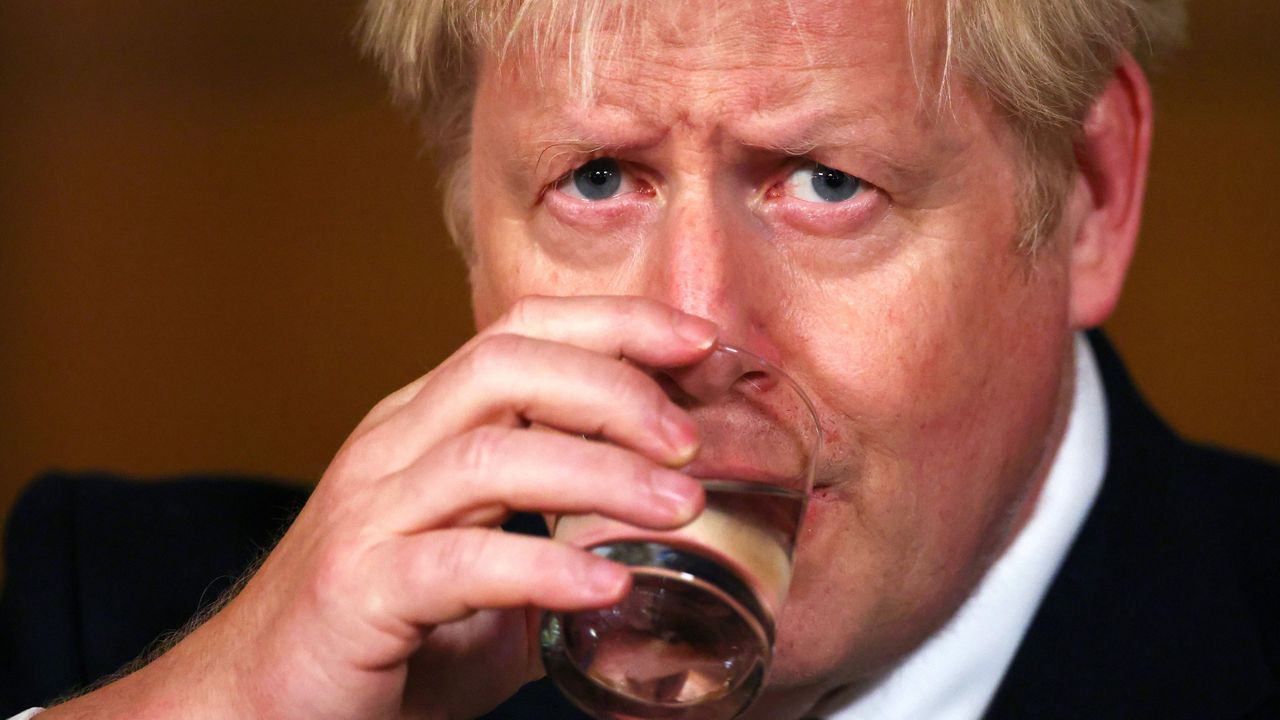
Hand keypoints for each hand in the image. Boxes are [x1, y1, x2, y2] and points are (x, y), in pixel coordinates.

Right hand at [44, 296, 716, 719]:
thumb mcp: (480, 577)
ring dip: (599, 473)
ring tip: (678, 505)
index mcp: (425, 429)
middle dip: (612, 384)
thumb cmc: (375, 632)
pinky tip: (606, 584)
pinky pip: (460, 562)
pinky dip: (544, 566)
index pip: (520, 335)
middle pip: (504, 365)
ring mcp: (369, 514)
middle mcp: (393, 450)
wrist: (253, 703)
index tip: (698, 341)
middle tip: (693, 437)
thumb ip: (550, 549)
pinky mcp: (357, 589)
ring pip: (490, 454)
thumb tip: (646, 551)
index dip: (612, 324)